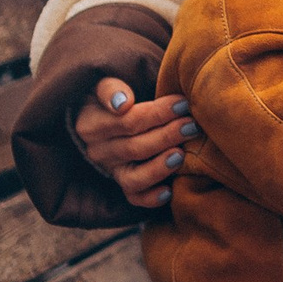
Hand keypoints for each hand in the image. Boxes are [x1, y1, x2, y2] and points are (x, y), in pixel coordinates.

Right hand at [71, 75, 193, 211]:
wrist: (107, 111)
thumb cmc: (114, 92)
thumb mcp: (104, 83)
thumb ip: (110, 88)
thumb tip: (122, 103)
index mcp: (90, 124)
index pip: (126, 121)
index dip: (156, 113)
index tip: (182, 103)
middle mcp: (98, 151)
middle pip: (134, 147)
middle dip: (166, 136)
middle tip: (192, 125)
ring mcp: (111, 170)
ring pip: (133, 177)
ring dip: (159, 167)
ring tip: (181, 154)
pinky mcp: (124, 183)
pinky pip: (134, 198)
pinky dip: (150, 198)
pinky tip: (169, 192)